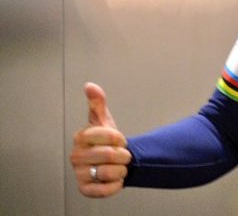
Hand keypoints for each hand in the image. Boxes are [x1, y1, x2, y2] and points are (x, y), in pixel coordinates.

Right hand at [70, 83, 131, 197]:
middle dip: (123, 154)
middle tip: (122, 155)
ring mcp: (79, 173)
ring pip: (110, 171)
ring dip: (121, 169)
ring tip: (118, 166)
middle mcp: (76, 156)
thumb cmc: (106, 140)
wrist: (111, 161)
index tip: (120, 139)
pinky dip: (115, 185)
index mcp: (81, 137)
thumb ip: (98, 103)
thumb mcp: (104, 120)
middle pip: (110, 154)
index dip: (119, 138)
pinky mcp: (85, 189)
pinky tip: (115, 179)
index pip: (108, 135)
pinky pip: (105, 190)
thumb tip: (90, 86)